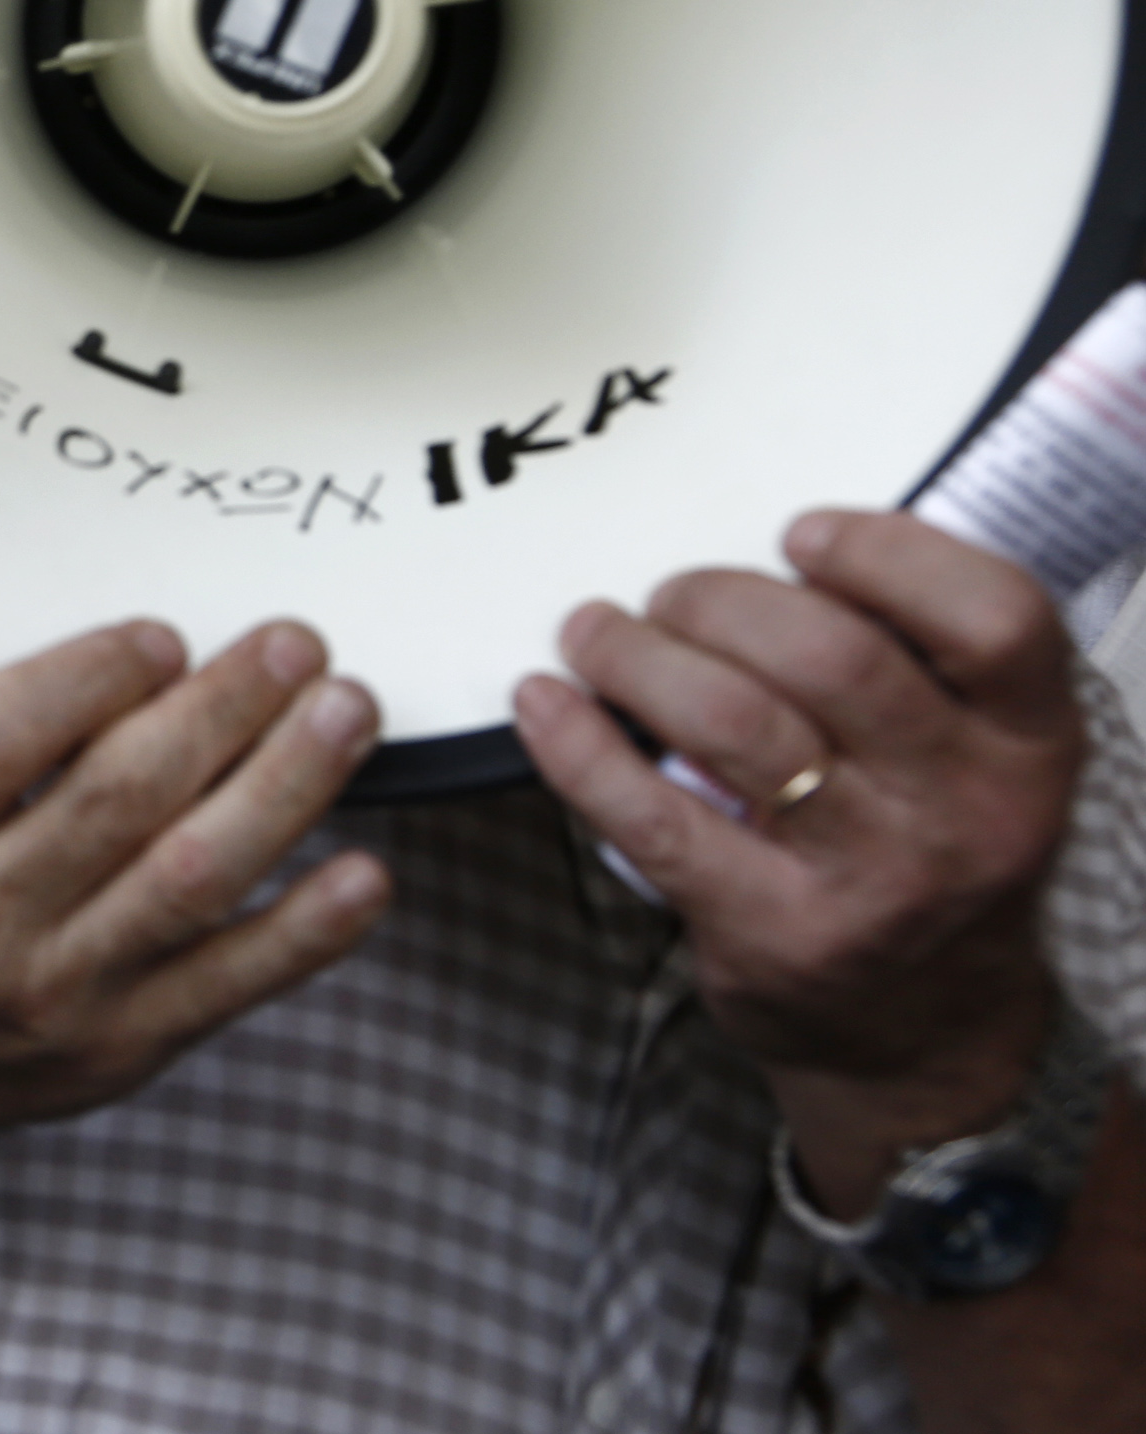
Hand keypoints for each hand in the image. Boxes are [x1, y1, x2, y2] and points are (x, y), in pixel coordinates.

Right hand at [0, 620, 388, 1141]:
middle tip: (290, 649)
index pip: (4, 731)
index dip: (97, 672)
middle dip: (221, 707)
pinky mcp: (122, 1046)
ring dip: (282, 787)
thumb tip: (140, 668)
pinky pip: (231, 982)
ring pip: (190, 876)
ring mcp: (54, 989)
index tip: (165, 638)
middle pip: (119, 794)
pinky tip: (361, 874)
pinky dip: (307, 929)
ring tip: (340, 717)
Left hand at [517, 512, 1083, 1163]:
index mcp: (1030, 743)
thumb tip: (765, 552)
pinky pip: (649, 813)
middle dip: (718, 598)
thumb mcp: (973, 759)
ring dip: (636, 655)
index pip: (996, 618)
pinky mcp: (770, 930)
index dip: (888, 553)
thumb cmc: (926, 855)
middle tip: (669, 596)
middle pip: (830, 655)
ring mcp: (871, 879)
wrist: (924, 1041)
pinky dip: (577, 744)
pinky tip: (545, 703)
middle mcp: (966, 811)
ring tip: (596, 633)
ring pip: (731, 720)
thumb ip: (910, 661)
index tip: (801, 533)